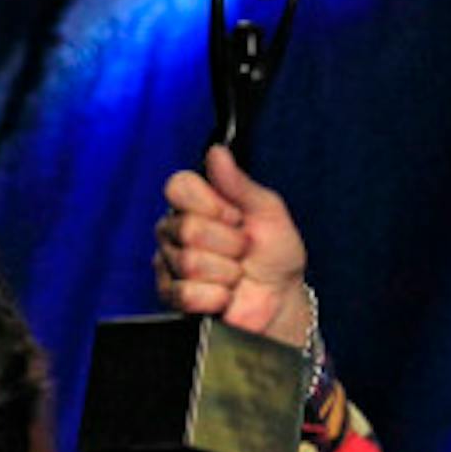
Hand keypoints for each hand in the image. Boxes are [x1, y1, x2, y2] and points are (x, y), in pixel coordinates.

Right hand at [154, 145, 310, 346]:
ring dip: (227, 273)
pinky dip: (217, 297)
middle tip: (242, 251)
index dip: (214, 205)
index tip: (237, 218)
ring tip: (236, 274)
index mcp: (194, 203)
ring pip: (190, 263)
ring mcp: (170, 264)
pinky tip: (224, 296)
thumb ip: (240, 184)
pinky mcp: (172, 298)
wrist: (281, 299)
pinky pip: (188, 294)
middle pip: (189, 229)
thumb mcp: (268, 212)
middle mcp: (175, 229)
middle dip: (229, 244)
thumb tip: (217, 152)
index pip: (179, 187)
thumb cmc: (274, 255)